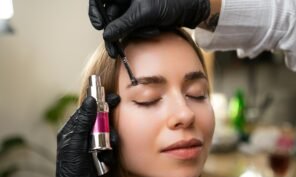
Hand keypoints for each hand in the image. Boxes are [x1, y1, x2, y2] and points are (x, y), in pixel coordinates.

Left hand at [56, 93, 119, 176]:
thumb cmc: (72, 169)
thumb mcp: (76, 143)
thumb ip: (83, 121)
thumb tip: (90, 100)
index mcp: (71, 130)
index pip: (87, 110)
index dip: (100, 103)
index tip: (113, 98)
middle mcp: (81, 135)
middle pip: (99, 121)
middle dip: (107, 128)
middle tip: (110, 134)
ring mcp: (91, 144)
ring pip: (107, 133)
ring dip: (109, 142)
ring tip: (105, 152)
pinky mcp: (99, 153)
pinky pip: (110, 145)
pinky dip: (110, 152)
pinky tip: (105, 160)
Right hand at [88, 0, 209, 57]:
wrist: (194, 7)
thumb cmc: (173, 1)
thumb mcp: (145, 13)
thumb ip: (123, 24)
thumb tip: (107, 35)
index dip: (96, 12)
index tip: (100, 25)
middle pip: (110, 15)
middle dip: (116, 30)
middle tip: (115, 49)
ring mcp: (135, 7)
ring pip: (123, 24)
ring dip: (133, 33)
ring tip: (151, 31)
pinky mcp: (143, 17)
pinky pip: (134, 28)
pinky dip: (142, 33)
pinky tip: (155, 31)